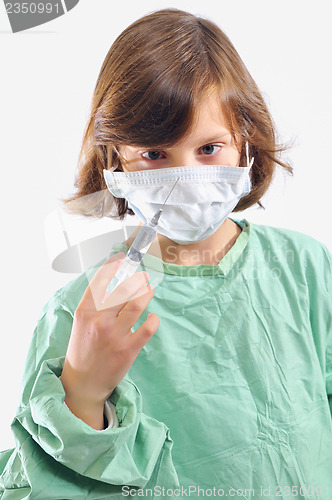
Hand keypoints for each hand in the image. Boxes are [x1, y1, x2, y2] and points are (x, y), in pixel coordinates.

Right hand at [60, 252, 158, 428]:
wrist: (83, 383)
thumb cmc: (83, 350)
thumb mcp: (82, 324)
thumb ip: (96, 305)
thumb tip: (116, 283)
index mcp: (85, 313)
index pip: (100, 282)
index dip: (112, 266)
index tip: (122, 258)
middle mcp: (99, 321)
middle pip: (123, 290)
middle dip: (136, 279)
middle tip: (143, 276)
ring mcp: (114, 336)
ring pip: (137, 304)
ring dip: (147, 293)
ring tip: (149, 289)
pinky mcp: (128, 350)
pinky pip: (148, 328)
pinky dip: (153, 319)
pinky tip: (152, 317)